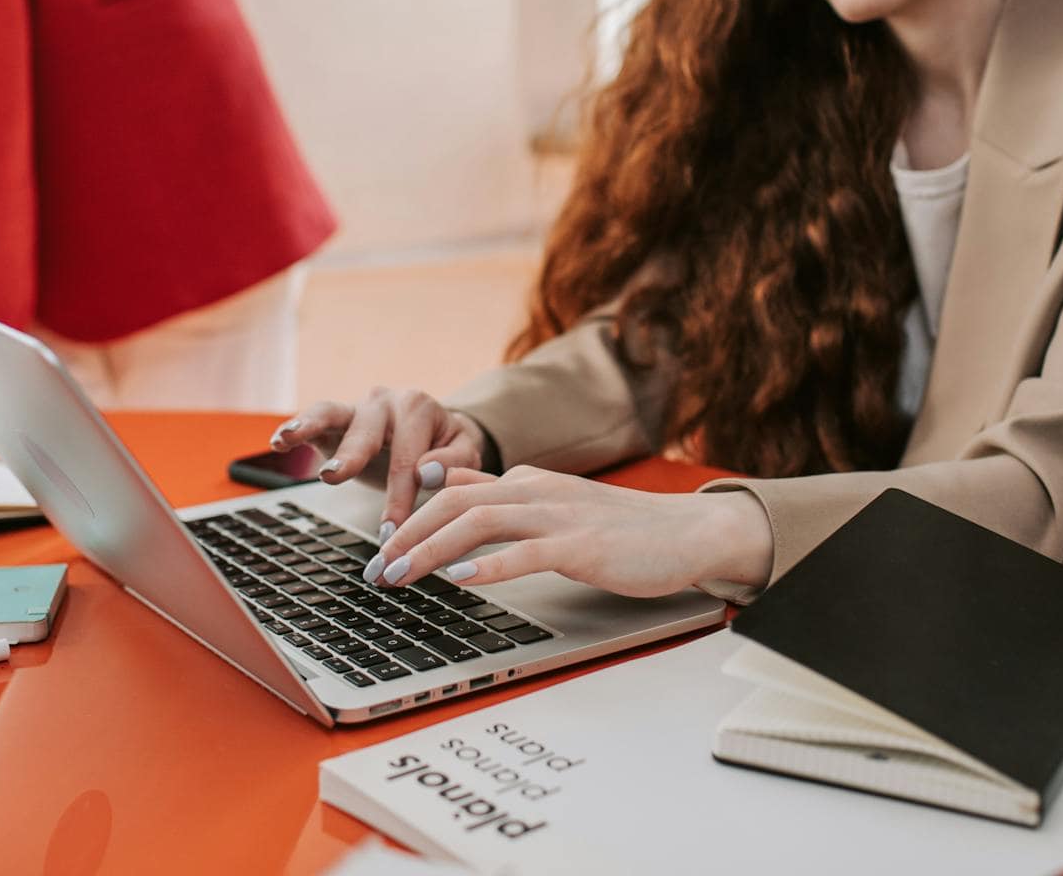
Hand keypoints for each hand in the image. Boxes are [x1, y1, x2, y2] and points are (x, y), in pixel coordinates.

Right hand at [271, 388, 490, 537]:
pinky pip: (314, 417)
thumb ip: (454, 462)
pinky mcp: (336, 419)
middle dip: (352, 457)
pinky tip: (279, 440)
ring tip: (289, 439)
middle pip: (367, 431)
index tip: (392, 532)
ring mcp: (357, 407)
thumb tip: (426, 472)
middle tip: (335, 477)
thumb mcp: (464, 453)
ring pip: (331, 412)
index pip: (408, 458)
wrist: (437, 429)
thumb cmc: (448, 447)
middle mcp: (385, 401)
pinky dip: (295, 426)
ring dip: (310, 426)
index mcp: (419, 408)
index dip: (400, 497)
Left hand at [365, 465, 774, 598]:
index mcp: (527, 481)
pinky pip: (524, 553)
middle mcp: (536, 490)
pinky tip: (459, 581)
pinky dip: (487, 566)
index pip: (453, 488)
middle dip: (405, 535)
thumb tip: (451, 491)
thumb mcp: (554, 504)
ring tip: (399, 576)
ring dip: (429, 550)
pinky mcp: (581, 546)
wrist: (688, 533)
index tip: (379, 546)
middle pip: (452, 503)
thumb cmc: (623, 528)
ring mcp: (558, 516)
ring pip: (477, 523)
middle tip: (374, 569)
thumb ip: (505, 498)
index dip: (409, 516)